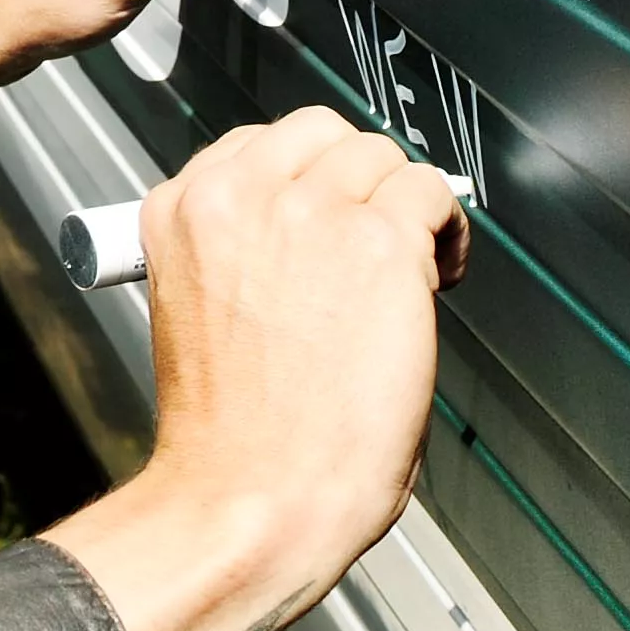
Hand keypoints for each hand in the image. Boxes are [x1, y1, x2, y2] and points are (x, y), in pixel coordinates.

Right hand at [46, 108, 458, 630]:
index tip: (327, 215)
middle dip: (356, 179)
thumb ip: (242, 251)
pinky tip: (441, 274)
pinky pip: (433, 194)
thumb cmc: (229, 436)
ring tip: (415, 261)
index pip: (257, 145)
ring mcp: (310, 213)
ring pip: (383, 156)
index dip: (305, 180)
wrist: (248, 497)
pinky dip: (448, 230)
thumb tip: (311, 231)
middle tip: (377, 234)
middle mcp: (240, 196)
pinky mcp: (379, 244)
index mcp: (181, 212)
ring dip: (404, 203)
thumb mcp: (202, 310)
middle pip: (324, 132)